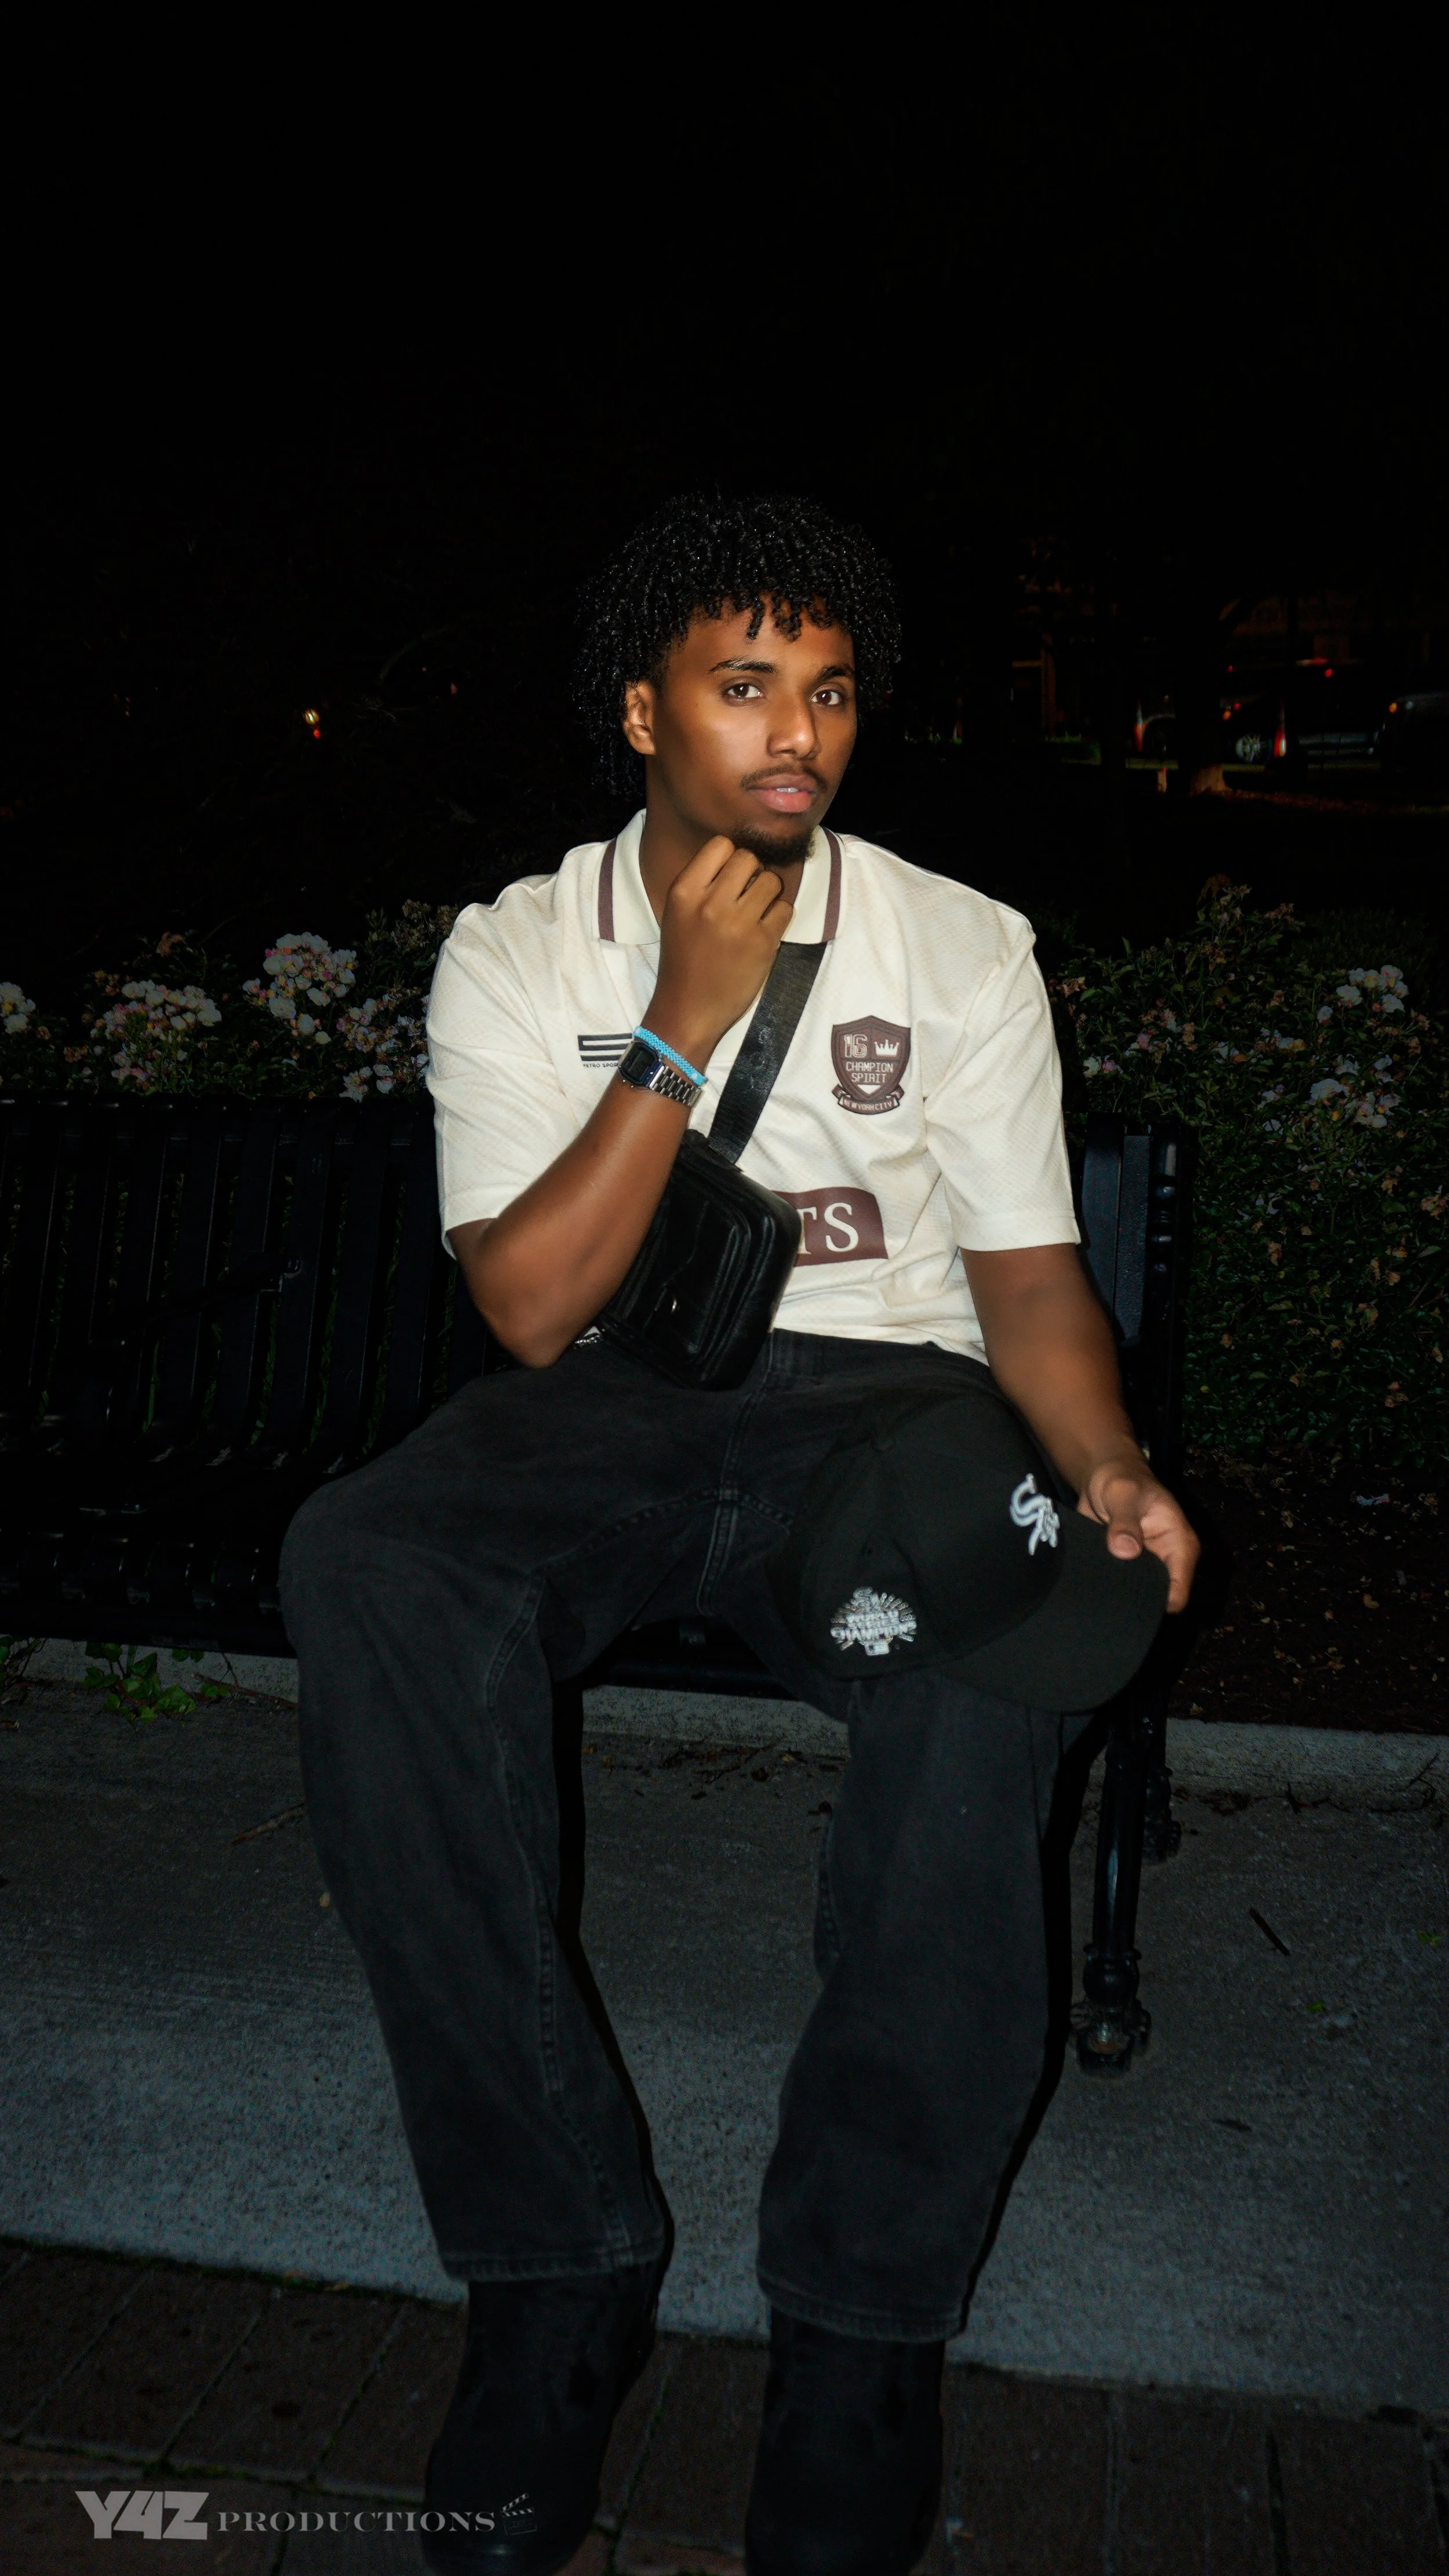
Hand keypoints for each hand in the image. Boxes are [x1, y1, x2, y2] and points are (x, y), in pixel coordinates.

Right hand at [647, 836, 793, 1065]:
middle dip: (752, 873)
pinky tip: (764, 931)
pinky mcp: (763, 942)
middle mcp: (710, 902)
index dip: (730, 857)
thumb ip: (702, 884)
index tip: (730, 877)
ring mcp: (738, 922)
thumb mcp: (678, 915)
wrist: (688, 1009)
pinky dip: (779, 917)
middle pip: (749, 857)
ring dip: (769, 894)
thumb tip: (738, 857)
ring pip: (771, 880)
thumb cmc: (683, 961)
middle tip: (747, 895)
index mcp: (684, 891)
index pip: (721, 845)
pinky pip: (785, 908)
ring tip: (757, 913)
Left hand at [1076, 1456, 1199, 1612]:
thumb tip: (1125, 1551)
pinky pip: (1120, 1585)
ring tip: (1098, 1591)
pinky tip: (1092, 1585)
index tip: (1130, 1600)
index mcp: (1179, 1545)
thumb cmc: (1121, 1479)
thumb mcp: (1123, 1494)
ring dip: (1119, 1593)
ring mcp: (1146, 1565)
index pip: (1178, 1593)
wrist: (1103, 1475)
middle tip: (1109, 1598)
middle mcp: (1166, 1560)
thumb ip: (1125, 1521)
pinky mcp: (1126, 1566)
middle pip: (1158, 1598)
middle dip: (1137, 1600)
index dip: (1157, 1602)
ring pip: (1138, 1594)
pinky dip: (1107, 1586)